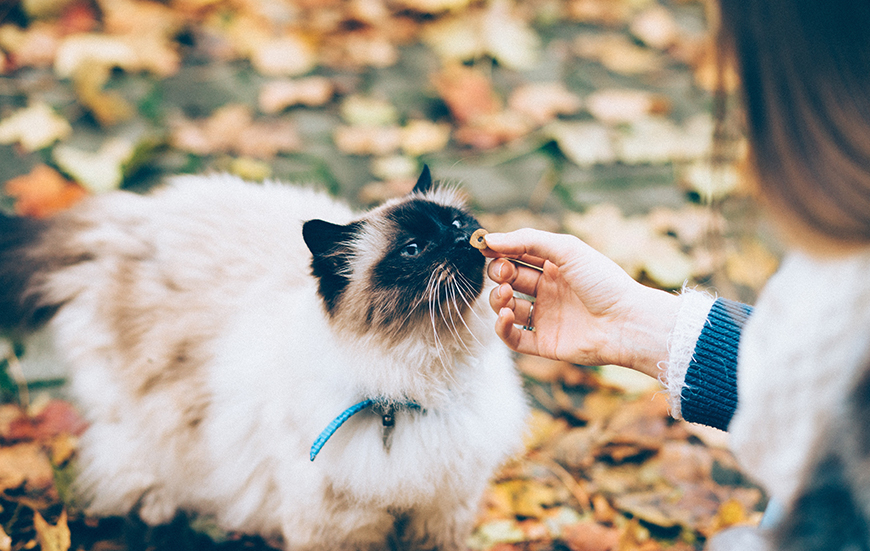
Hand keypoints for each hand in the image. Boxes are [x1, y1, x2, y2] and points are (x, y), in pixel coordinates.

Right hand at [483, 229, 681, 377]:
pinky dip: (502, 327)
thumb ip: (526, 240)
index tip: (484, 248)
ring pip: (506, 307)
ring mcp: (545, 317)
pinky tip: (506, 314)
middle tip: (503, 273)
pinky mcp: (544, 343)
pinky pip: (513, 337)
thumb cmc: (603, 282)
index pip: (518, 256)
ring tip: (506, 294)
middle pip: (509, 280)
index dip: (500, 251)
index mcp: (555, 267)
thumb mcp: (566, 249)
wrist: (626, 321)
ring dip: (497, 299)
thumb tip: (490, 239)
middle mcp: (548, 291)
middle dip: (498, 274)